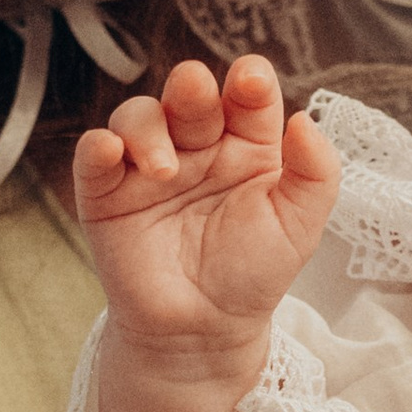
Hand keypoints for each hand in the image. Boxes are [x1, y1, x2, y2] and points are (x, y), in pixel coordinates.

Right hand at [72, 55, 337, 374]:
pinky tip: (111, 151)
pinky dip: (98, 146)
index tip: (252, 81)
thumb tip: (306, 119)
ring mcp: (149, 166)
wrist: (203, 332)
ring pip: (139, 116)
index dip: (249, 80)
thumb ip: (316, 172)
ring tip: (165, 170)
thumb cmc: (254, 274)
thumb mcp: (300, 225)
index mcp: (247, 144)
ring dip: (147, 127)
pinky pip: (94, 155)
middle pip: (189, 93)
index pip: (247, 95)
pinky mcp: (108, 194)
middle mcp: (197, 145)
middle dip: (191, 86)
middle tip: (195, 92)